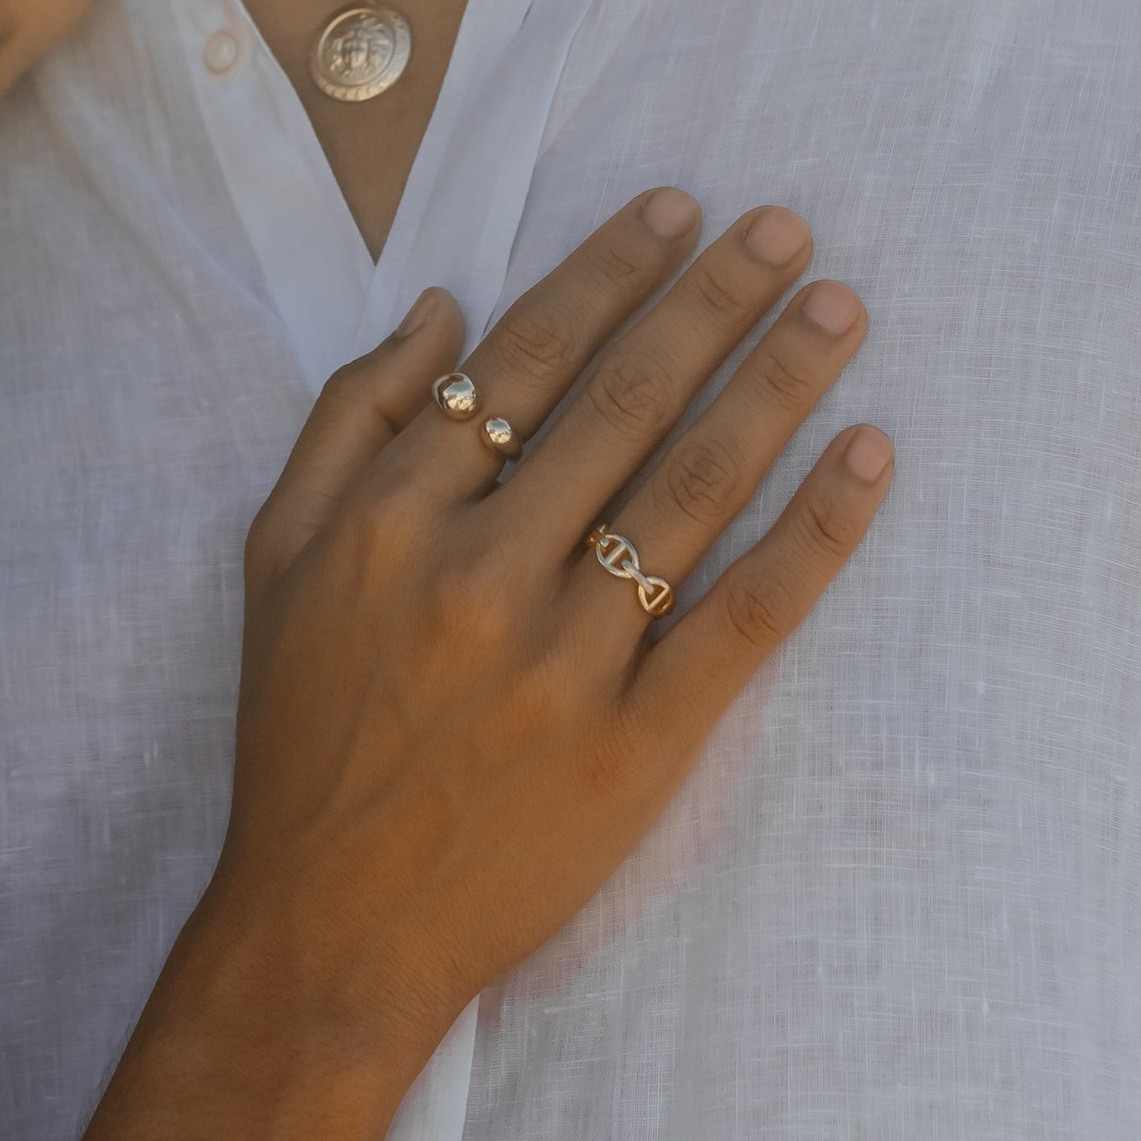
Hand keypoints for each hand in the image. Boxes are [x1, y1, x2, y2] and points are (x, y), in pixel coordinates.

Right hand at [210, 192, 890, 1071]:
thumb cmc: (302, 732)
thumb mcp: (274, 556)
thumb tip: (439, 304)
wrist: (329, 928)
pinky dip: (816, 531)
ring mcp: (564, 662)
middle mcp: (480, 573)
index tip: (680, 211)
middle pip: (623, 402)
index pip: (526, 356)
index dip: (611, 271)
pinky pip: (745, 618)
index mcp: (392, 516)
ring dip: (775, 384)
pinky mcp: (636, 746)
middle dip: (714, 301)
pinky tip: (866, 458)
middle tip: (789, 229)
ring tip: (839, 311)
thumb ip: (347, 418)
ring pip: (693, 490)